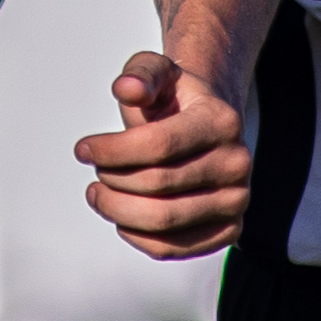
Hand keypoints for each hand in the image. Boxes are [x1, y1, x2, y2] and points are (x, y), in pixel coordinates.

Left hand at [78, 50, 252, 260]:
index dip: (112, 150)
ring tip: (100, 194)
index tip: (83, 149)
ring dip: (117, 210)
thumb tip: (127, 89)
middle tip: (96, 171)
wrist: (208, 126)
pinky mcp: (229, 230)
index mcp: (221, 121)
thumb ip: (141, 74)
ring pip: (163, 220)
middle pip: (157, 184)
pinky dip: (137, 236)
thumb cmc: (175, 100)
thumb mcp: (156, 72)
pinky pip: (174, 248)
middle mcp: (237, 163)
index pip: (158, 145)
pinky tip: (122, 217)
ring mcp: (236, 200)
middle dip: (112, 179)